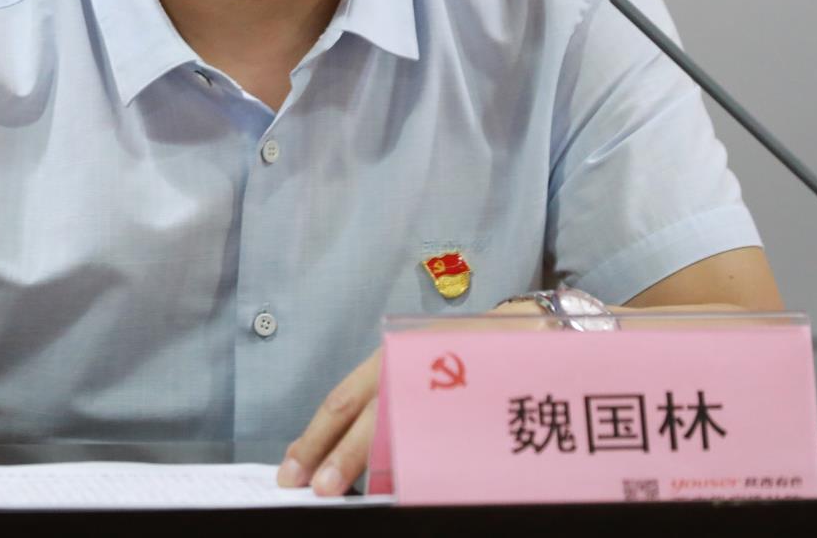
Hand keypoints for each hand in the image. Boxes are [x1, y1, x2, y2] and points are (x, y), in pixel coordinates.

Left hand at [279, 299, 547, 496]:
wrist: (524, 327)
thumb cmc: (459, 352)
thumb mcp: (412, 367)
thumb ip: (381, 402)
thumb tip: (337, 451)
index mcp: (389, 358)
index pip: (342, 400)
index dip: (314, 435)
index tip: (292, 467)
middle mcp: (408, 368)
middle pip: (364, 417)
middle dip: (336, 456)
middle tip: (314, 488)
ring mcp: (438, 382)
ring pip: (397, 429)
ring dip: (370, 464)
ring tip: (344, 489)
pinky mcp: (465, 399)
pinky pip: (434, 437)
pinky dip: (414, 462)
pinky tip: (402, 481)